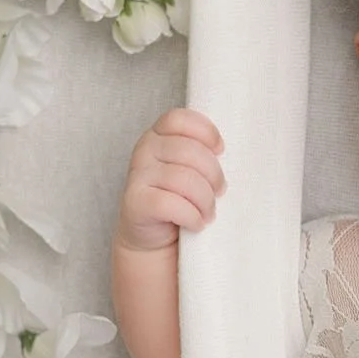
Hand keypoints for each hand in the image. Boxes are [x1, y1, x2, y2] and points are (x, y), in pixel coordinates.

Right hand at [116, 107, 226, 251]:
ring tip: (208, 213)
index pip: (180, 119)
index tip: (220, 150)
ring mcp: (137, 174)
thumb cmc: (180, 199)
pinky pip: (170, 203)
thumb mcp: (193, 169)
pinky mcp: (135, 200)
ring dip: (205, 201)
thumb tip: (224, 153)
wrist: (154, 238)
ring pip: (183, 178)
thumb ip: (202, 154)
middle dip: (213, 175)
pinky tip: (195, 223)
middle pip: (189, 151)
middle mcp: (145, 149)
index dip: (206, 132)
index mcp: (160, 135)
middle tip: (219, 192)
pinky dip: (191, 216)